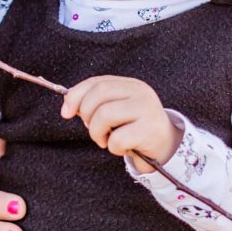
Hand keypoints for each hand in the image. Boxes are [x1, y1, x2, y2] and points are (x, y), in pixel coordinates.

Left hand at [61, 76, 181, 171]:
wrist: (165, 147)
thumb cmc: (134, 129)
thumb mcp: (116, 112)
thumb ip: (95, 104)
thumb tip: (67, 108)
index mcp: (130, 85)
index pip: (96, 82)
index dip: (75, 96)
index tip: (65, 113)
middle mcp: (140, 92)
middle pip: (98, 95)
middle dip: (87, 115)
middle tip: (94, 131)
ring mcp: (147, 110)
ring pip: (104, 115)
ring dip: (97, 133)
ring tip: (105, 140)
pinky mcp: (150, 130)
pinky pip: (117, 139)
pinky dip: (114, 148)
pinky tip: (122, 148)